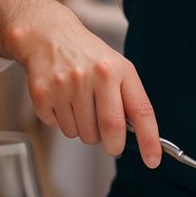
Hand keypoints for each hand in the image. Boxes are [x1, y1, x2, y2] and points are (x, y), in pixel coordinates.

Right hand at [10, 4, 161, 167]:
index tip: (153, 160)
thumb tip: (138, 137)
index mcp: (118, 70)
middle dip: (113, 145)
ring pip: (82, 134)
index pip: (139, 110)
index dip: (149, 139)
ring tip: (81, 104)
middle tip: (112, 142)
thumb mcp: (117, 67)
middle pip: (110, 130)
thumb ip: (128, 99)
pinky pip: (60, 128)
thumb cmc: (89, 56)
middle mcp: (93, 76)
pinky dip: (64, 122)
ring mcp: (66, 86)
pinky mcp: (43, 95)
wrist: (49, 36)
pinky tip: (63, 100)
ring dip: (85, 130)